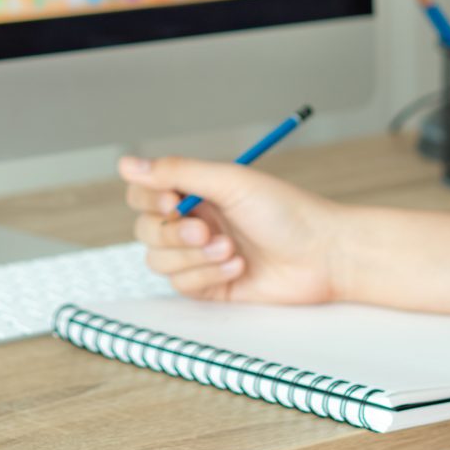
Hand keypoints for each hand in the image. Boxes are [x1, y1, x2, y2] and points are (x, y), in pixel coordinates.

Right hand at [120, 155, 346, 304]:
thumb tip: (127, 163)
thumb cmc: (287, 212)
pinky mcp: (209, 286)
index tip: (173, 200)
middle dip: (173, 233)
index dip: (149, 198)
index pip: (144, 192)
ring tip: (231, 249)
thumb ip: (178, 172)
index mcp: (197, 190)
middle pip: (145, 229)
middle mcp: (194, 220)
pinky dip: (208, 274)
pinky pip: (182, 285)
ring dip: (194, 256)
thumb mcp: (231, 182)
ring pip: (159, 260)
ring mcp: (200, 255)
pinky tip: (238, 267)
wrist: (323, 256)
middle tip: (207, 230)